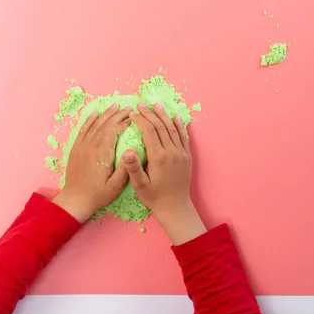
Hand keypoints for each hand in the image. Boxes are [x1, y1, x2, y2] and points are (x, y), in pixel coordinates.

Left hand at [53, 104, 130, 221]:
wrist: (75, 200)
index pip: (113, 131)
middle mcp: (91, 146)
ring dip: (105, 115)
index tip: (133, 119)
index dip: (124, 123)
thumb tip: (132, 151)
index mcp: (102, 154)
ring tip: (114, 106)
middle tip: (128, 108)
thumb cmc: (98, 195)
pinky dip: (89, 121)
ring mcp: (81, 147)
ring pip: (94, 125)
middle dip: (117, 114)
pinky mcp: (76, 150)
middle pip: (104, 124)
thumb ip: (125, 169)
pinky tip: (94, 114)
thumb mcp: (116, 186)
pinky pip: (82, 130)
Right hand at [122, 103, 205, 244]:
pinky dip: (179, 126)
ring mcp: (181, 154)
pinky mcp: (186, 157)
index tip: (132, 114)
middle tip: (140, 105)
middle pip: (160, 127)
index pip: (149, 132)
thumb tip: (127, 152)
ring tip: (156, 105)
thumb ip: (133, 169)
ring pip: (172, 129)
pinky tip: (176, 117)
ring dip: (164, 116)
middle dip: (150, 114)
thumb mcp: (140, 186)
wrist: (175, 207)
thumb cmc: (154, 197)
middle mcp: (172, 152)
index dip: (140, 120)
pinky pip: (183, 137)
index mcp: (159, 157)